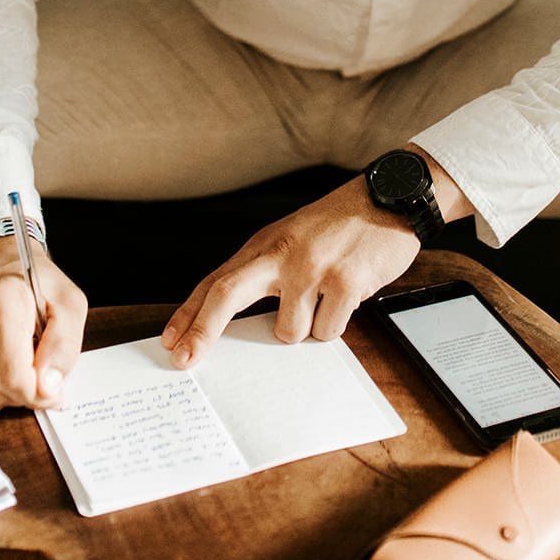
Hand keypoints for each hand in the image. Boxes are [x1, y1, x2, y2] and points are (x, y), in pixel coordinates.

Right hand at [0, 232, 86, 414]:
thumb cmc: (32, 280)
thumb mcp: (68, 302)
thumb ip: (65, 345)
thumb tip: (47, 388)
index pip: (11, 377)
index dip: (38, 394)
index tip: (51, 388)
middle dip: (22, 391)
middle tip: (35, 365)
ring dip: (3, 389)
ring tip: (15, 356)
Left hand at [161, 174, 421, 368]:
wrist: (387, 200)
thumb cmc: (337, 225)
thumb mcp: (290, 240)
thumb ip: (263, 274)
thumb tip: (231, 321)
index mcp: (264, 246)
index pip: (216, 282)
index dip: (190, 314)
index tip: (171, 341)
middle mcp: (281, 254)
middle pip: (227, 295)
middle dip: (203, 331)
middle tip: (186, 359)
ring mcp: (312, 268)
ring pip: (290, 331)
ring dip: (307, 327)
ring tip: (325, 297)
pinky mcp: (345, 282)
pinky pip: (328, 330)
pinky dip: (336, 322)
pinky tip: (347, 294)